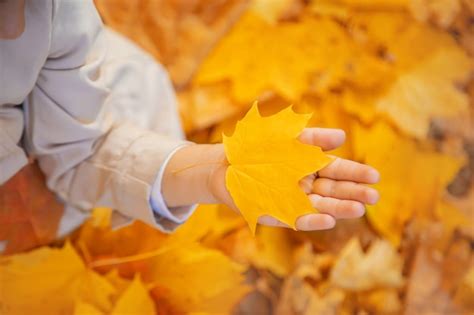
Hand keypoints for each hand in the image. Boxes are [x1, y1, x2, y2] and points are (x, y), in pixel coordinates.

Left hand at [209, 128, 379, 230]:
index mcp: (307, 166)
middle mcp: (303, 185)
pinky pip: (295, 218)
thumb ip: (312, 137)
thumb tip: (342, 137)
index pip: (337, 170)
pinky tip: (328, 219)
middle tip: (374, 196)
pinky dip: (311, 220)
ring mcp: (290, 200)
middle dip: (353, 193)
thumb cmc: (255, 147)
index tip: (374, 176)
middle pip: (333, 190)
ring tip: (359, 209)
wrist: (223, 163)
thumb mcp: (285, 136)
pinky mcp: (275, 214)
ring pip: (319, 206)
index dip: (355, 173)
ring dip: (338, 208)